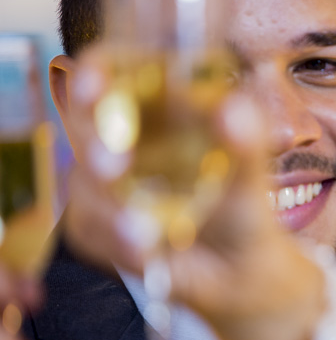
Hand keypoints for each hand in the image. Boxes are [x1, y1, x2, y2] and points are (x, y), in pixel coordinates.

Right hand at [63, 48, 324, 339]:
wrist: (239, 270)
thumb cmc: (243, 208)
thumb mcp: (249, 173)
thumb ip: (245, 141)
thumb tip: (233, 108)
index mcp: (159, 108)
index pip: (112, 70)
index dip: (96, 72)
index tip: (91, 86)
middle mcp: (125, 138)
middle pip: (83, 121)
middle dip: (92, 142)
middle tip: (113, 168)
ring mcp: (106, 182)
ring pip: (82, 181)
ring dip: (108, 209)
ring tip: (146, 236)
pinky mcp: (98, 224)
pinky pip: (87, 228)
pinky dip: (115, 242)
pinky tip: (149, 253)